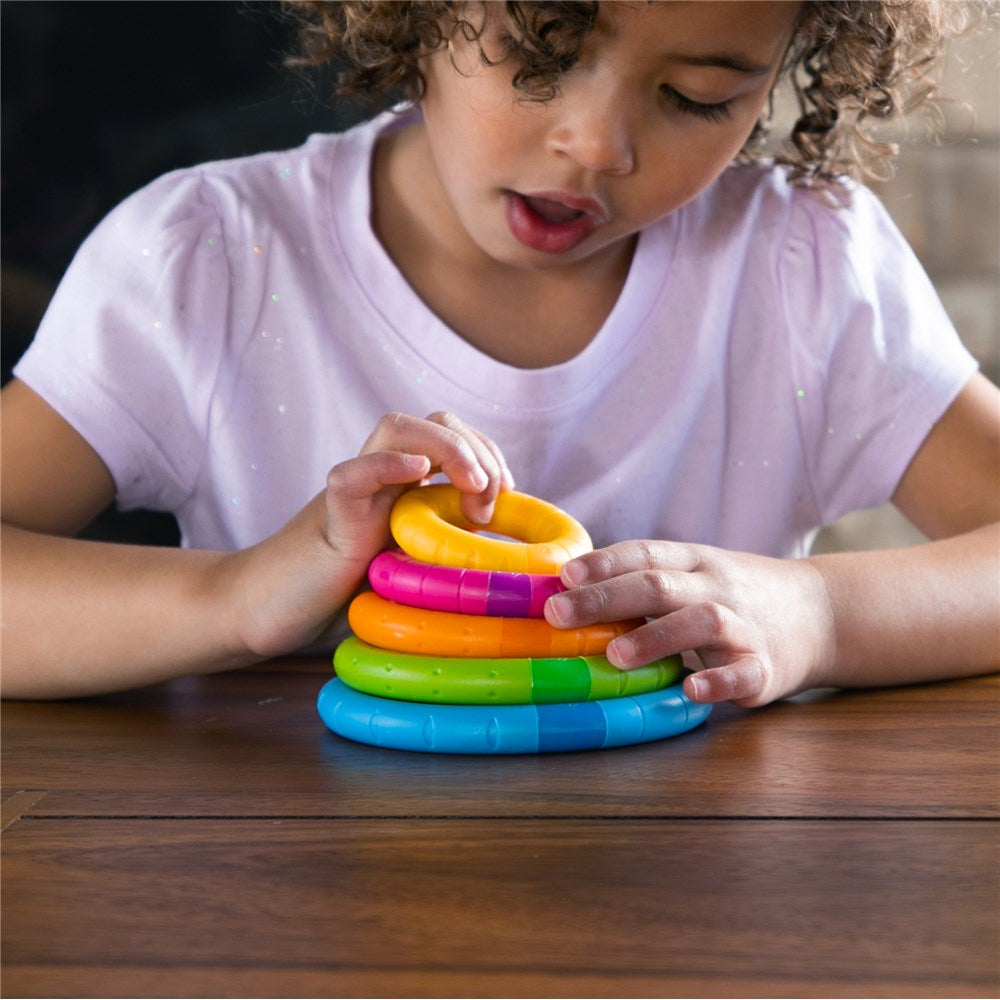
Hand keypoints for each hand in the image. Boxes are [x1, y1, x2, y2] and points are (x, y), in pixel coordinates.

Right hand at [233, 411, 513, 657]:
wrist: (271, 612)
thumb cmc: (345, 596)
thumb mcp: (413, 569)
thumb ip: (447, 550)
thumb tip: (504, 559)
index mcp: (406, 489)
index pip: (454, 438)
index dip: (488, 454)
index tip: (507, 495)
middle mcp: (382, 479)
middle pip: (434, 421)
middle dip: (477, 449)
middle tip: (491, 501)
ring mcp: (355, 491)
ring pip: (397, 427)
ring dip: (448, 448)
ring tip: (472, 488)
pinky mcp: (330, 514)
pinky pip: (352, 473)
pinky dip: (386, 463)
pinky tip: (416, 472)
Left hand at [543, 540, 835, 706]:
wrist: (821, 613)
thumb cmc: (734, 595)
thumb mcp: (694, 574)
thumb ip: (642, 580)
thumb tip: (563, 590)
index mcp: (692, 562)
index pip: (643, 553)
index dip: (602, 564)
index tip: (562, 576)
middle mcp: (715, 587)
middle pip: (659, 585)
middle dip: (606, 599)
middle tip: (559, 615)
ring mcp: (744, 625)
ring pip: (701, 622)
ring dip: (656, 637)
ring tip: (615, 656)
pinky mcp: (766, 667)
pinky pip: (744, 672)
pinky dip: (718, 681)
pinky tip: (690, 689)